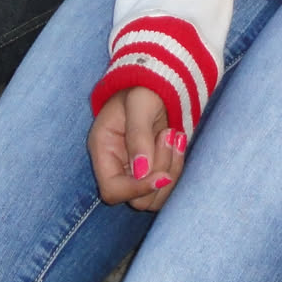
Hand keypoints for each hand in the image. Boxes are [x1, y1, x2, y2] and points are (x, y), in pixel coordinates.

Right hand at [89, 87, 187, 210]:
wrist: (155, 82)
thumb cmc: (142, 87)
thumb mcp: (139, 103)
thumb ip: (138, 135)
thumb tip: (141, 172)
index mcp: (103, 150)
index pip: (112, 190)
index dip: (136, 189)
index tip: (161, 175)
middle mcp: (116, 166)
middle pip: (138, 200)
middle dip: (160, 171)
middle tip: (168, 135)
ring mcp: (135, 171)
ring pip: (155, 197)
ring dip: (172, 169)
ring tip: (175, 134)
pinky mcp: (152, 170)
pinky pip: (167, 184)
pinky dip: (177, 166)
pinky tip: (178, 139)